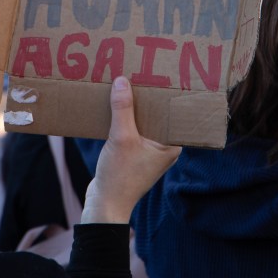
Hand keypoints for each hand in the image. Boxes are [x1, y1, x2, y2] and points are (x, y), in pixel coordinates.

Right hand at [81, 76, 181, 223]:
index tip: (161, 74)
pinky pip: (130, 129)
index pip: (173, 112)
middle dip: (146, 97)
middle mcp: (163, 147)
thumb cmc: (119, 176)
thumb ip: (122, 109)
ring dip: (131, 107)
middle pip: (156, 114)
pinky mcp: (132, 153)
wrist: (104, 204)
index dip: (166, 94)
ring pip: (141, 121)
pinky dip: (122, 118)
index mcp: (171, 145)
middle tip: (139, 73)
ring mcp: (147, 151)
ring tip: (124, 84)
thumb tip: (123, 81)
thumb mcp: (121, 138)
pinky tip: (112, 105)